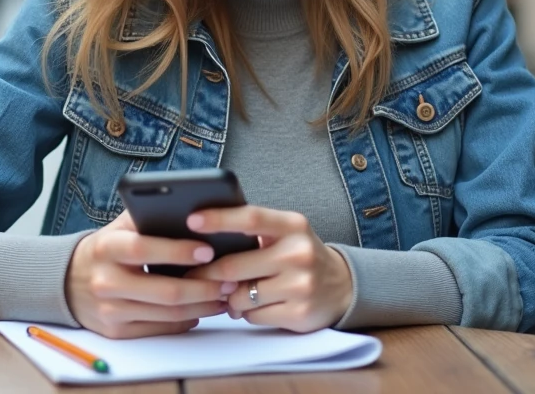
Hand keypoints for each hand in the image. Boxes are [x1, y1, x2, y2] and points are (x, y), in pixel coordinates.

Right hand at [65, 210, 231, 338]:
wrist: (67, 281)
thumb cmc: (106, 249)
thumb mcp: (118, 227)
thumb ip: (147, 216)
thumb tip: (193, 212)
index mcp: (107, 248)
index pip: (144, 248)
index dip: (178, 251)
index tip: (209, 250)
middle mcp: (106, 282)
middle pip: (165, 291)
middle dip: (204, 286)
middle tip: (229, 279)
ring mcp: (110, 311)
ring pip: (168, 314)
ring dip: (202, 305)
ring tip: (224, 294)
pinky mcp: (117, 331)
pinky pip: (161, 329)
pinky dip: (187, 320)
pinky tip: (203, 309)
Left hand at [185, 206, 352, 332]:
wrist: (342, 286)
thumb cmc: (300, 255)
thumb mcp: (285, 233)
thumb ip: (253, 232)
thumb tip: (205, 242)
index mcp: (292, 225)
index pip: (251, 218)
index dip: (219, 219)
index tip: (192, 220)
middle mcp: (298, 253)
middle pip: (234, 266)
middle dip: (208, 273)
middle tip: (195, 274)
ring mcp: (300, 285)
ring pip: (240, 296)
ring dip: (230, 297)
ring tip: (237, 291)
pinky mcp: (299, 313)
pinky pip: (253, 316)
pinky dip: (246, 312)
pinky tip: (256, 304)